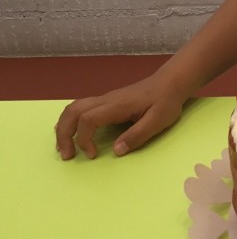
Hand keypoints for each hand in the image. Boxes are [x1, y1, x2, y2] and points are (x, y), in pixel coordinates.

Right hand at [55, 74, 186, 159]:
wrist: (170, 83)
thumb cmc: (166, 101)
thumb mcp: (158, 121)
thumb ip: (137, 135)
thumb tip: (116, 150)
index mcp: (117, 105)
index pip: (88, 119)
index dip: (84, 139)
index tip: (93, 155)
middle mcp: (106, 100)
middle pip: (72, 111)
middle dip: (64, 134)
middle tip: (67, 155)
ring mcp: (105, 99)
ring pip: (74, 108)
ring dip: (64, 127)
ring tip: (65, 148)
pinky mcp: (107, 102)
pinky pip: (81, 108)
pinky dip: (71, 121)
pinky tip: (73, 134)